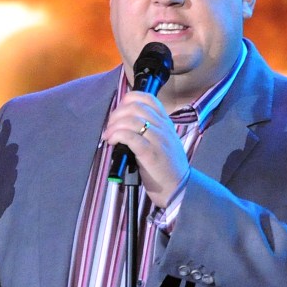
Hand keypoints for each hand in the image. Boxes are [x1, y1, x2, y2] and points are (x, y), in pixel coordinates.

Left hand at [103, 91, 188, 207]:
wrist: (178, 189)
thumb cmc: (166, 168)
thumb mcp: (163, 142)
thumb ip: (149, 130)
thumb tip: (124, 123)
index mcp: (166, 123)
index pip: (147, 98)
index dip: (128, 100)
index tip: (119, 113)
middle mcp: (163, 127)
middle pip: (135, 107)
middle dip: (116, 114)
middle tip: (110, 127)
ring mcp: (158, 140)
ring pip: (131, 120)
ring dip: (114, 126)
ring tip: (109, 136)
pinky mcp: (151, 153)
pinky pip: (130, 136)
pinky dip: (117, 135)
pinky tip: (113, 142)